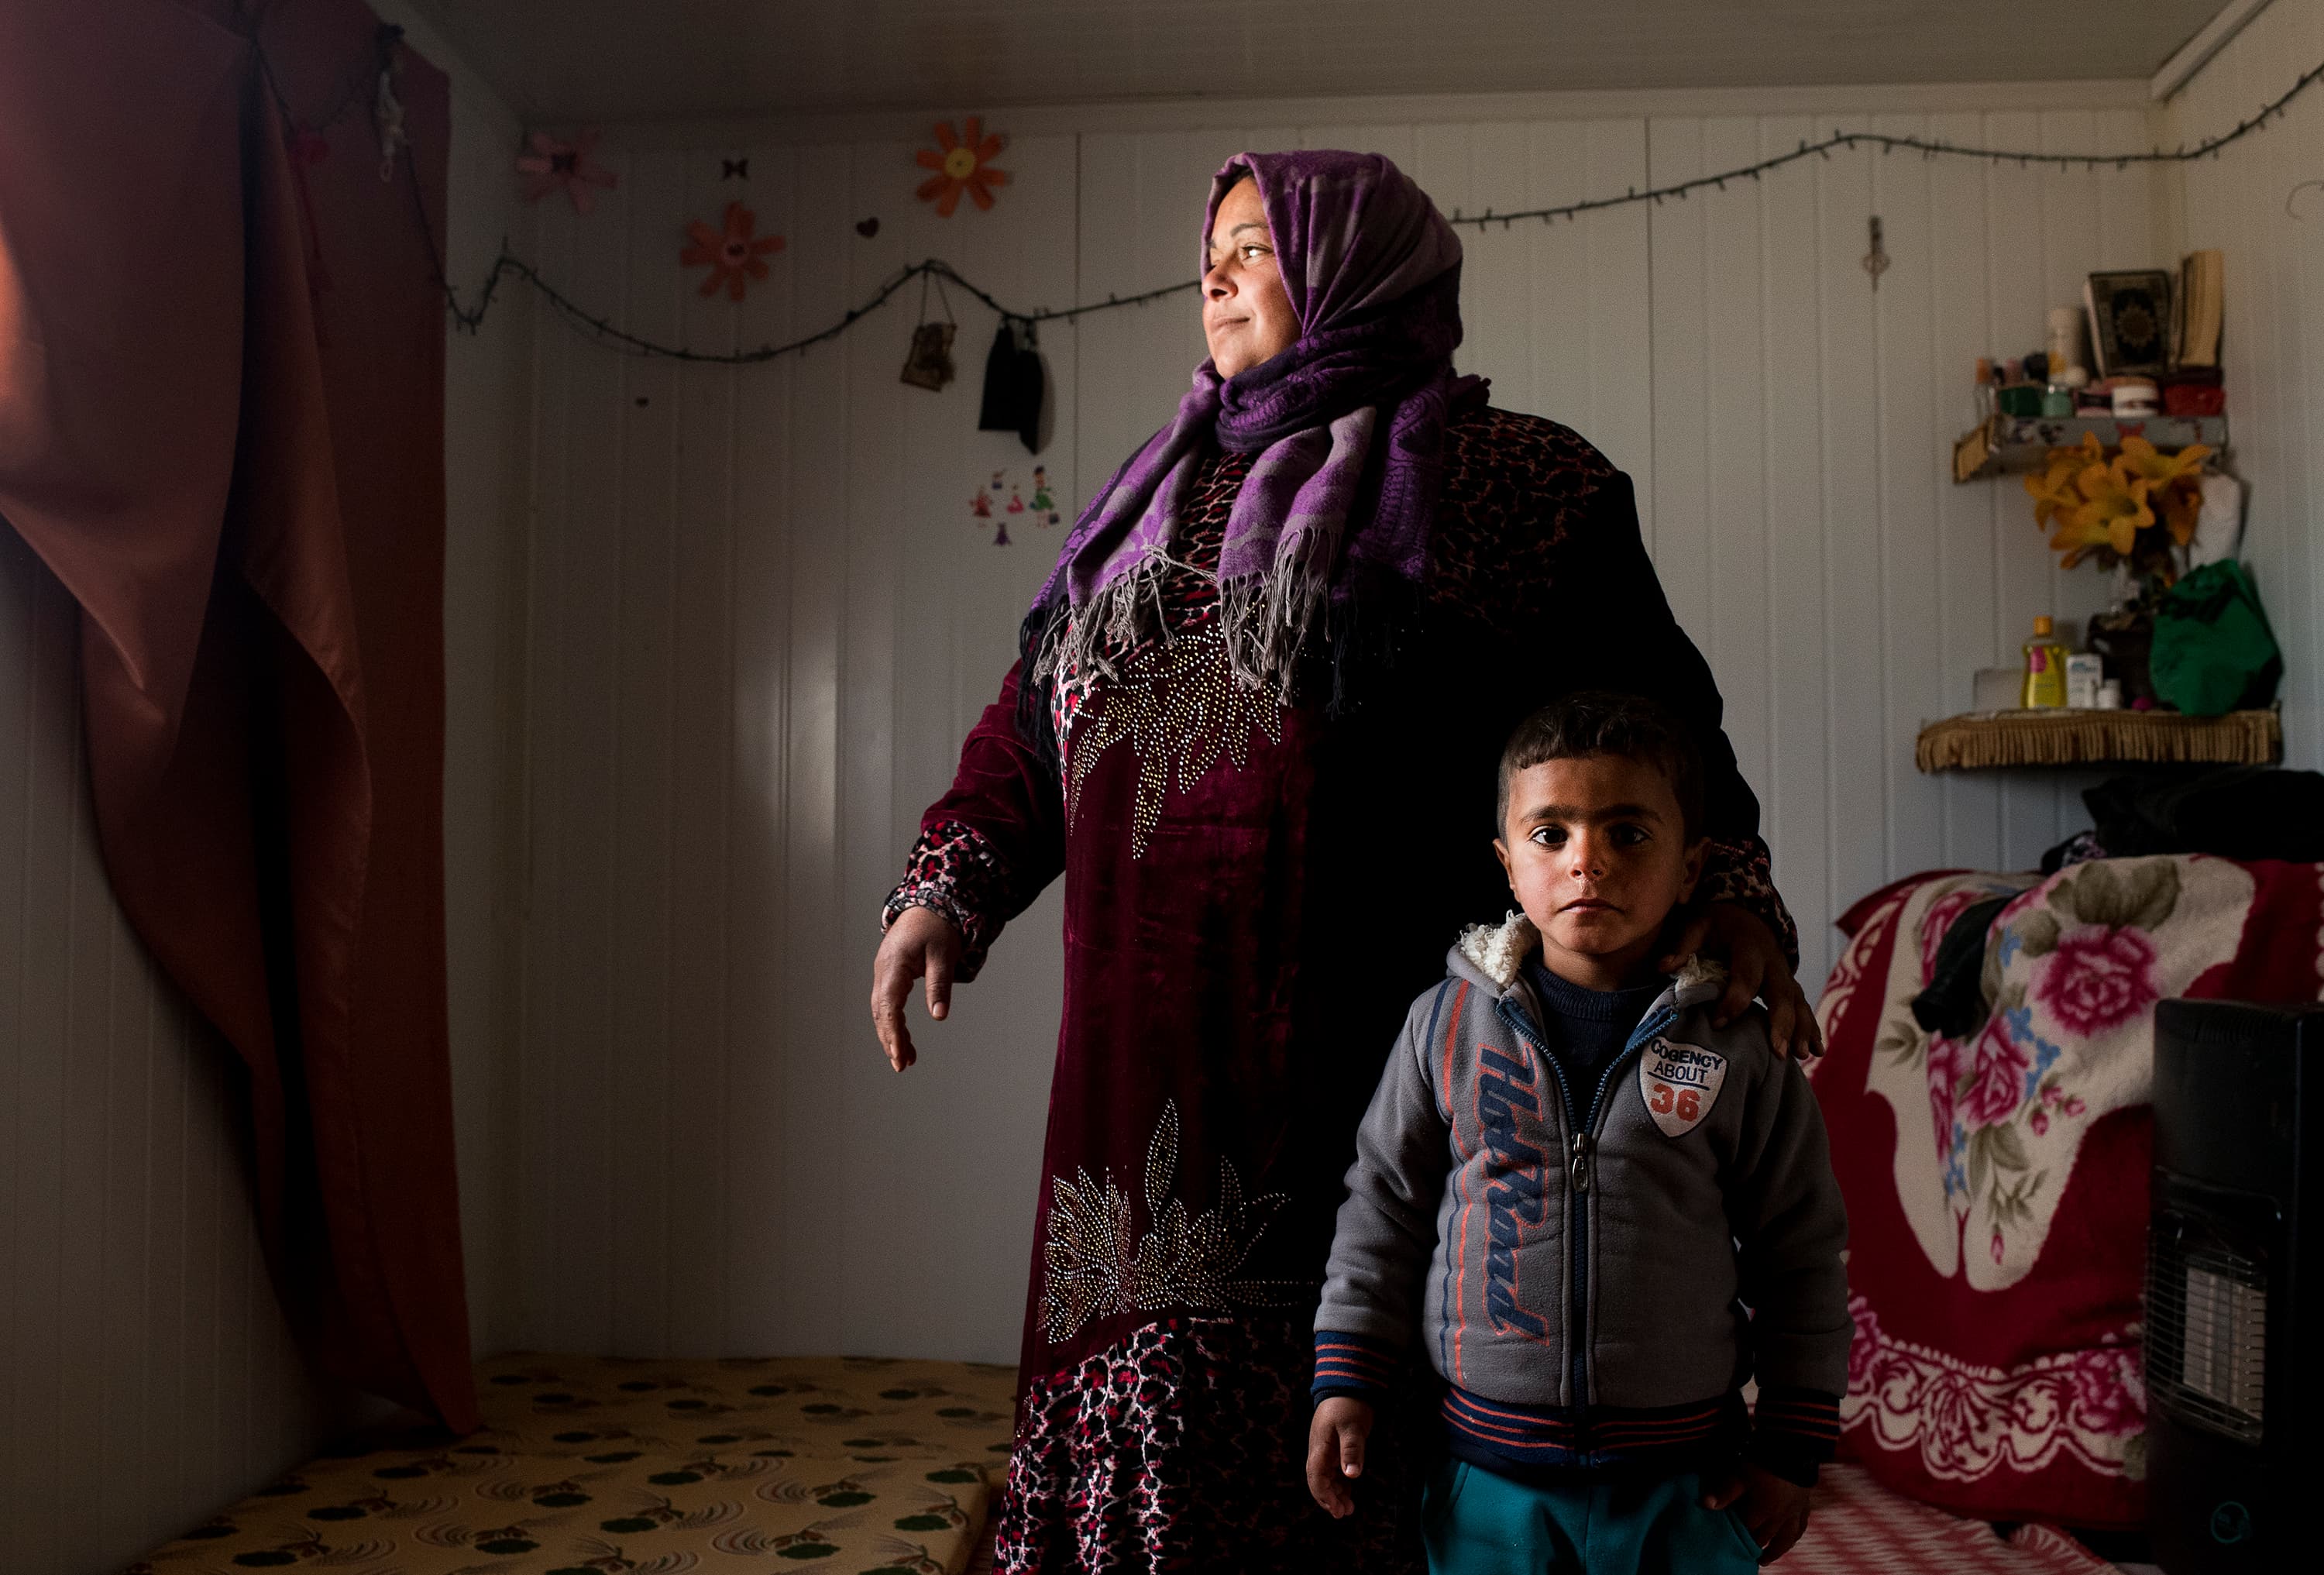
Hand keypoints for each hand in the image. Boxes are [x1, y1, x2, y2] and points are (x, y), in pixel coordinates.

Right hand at [869, 906, 962, 1070]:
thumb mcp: (944, 955)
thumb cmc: (936, 928)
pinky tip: (904, 1040)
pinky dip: (894, 1023)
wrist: (927, 906)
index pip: (889, 1005)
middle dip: (890, 1040)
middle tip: (902, 1066)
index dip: (893, 1032)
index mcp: (894, 965)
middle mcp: (883, 971)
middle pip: (881, 1012)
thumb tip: (939, 1016)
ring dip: (891, 1035)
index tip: (900, 1055)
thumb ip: (939, 985)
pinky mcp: (889, 976)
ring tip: (906, 1060)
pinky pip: (887, 1004)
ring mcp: (883, 974)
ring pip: (882, 1011)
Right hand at [1305, 1396, 1372, 1517]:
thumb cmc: (1349, 1404)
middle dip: (1329, 1499)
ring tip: (1348, 1509)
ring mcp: (1326, 1450)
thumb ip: (1351, 1450)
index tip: (1337, 1509)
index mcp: (1319, 1448)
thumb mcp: (1352, 1426)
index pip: (1316, 1477)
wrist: (1347, 1385)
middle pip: (1319, 1481)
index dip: (1325, 1495)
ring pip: (1326, 1478)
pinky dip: (1340, 1484)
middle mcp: (1319, 1451)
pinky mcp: (1334, 1448)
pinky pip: (1334, 1471)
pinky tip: (1349, 1494)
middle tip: (1343, 1514)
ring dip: (1336, 1494)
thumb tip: (1351, 1476)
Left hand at [1659, 903, 1823, 1059]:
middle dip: (1781, 1023)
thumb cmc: (1716, 924)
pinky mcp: (1789, 984)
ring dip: (1802, 1029)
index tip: (1718, 1022)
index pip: (1745, 976)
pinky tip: (1817, 1051)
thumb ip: (1683, 945)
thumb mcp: (1697, 925)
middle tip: (1777, 1051)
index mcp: (1749, 946)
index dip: (1734, 1000)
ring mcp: (1784, 974)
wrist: (1744, 912)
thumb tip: (1663, 966)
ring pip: (1797, 1002)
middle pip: (1781, 993)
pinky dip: (1811, 1027)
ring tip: (1801, 1055)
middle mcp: (1773, 961)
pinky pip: (1803, 1006)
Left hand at [1699, 1460, 1810, 1564]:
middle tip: (1748, 1556)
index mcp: (1763, 1511)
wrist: (1795, 1449)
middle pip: (1767, 1537)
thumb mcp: (1741, 1474)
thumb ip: (1725, 1491)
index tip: (1730, 1542)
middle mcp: (1780, 1517)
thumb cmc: (1765, 1461)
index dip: (1738, 1536)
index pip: (1748, 1529)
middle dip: (1756, 1547)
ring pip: (1787, 1538)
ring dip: (1777, 1550)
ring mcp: (1794, 1512)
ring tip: (1768, 1558)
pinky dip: (1795, 1535)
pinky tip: (1792, 1538)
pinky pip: (1802, 1526)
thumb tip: (1707, 1505)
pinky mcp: (1805, 1504)